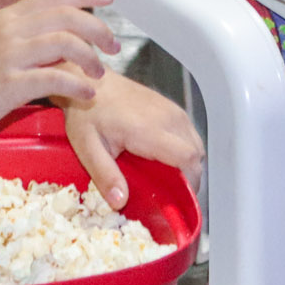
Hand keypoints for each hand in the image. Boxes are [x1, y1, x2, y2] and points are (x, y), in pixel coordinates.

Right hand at [0, 0, 119, 140]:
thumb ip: (20, 34)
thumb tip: (53, 33)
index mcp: (7, 18)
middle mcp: (10, 31)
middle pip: (67, 16)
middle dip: (98, 28)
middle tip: (113, 45)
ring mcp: (9, 57)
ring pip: (65, 42)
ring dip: (91, 57)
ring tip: (99, 73)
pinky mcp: (9, 85)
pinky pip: (54, 78)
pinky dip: (78, 85)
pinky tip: (88, 94)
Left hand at [60, 72, 204, 209]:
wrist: (89, 82)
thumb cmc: (87, 113)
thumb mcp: (88, 149)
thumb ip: (105, 176)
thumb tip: (120, 202)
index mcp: (148, 129)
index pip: (188, 158)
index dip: (189, 182)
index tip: (177, 199)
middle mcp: (166, 117)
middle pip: (196, 154)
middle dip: (189, 176)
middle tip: (170, 192)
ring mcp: (171, 110)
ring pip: (196, 143)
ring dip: (188, 163)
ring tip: (167, 176)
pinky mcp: (171, 107)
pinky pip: (189, 133)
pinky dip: (185, 149)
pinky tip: (164, 157)